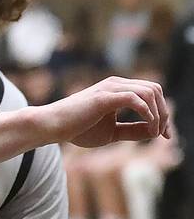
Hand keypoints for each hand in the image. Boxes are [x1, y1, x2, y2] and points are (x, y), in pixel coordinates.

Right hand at [40, 76, 168, 148]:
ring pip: (149, 91)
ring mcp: (110, 88)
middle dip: (164, 113)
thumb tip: (154, 131)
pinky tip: (148, 128)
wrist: (54, 125)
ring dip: (159, 114)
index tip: (164, 135)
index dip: (163, 113)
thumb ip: (133, 130)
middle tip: (163, 134)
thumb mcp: (112, 132)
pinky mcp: (104, 97)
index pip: (150, 92)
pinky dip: (148, 114)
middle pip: (155, 89)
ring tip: (155, 133)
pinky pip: (136, 99)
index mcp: (117, 89)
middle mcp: (116, 84)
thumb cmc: (78, 128)